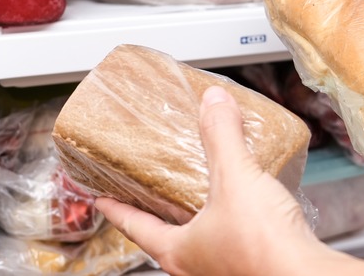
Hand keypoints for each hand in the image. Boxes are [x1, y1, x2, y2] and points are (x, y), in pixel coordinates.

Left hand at [95, 86, 363, 274]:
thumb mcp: (234, 179)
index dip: (115, 209)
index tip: (100, 198)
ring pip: (199, 242)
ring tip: (200, 189)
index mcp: (178, 251)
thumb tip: (212, 104)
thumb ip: (222, 137)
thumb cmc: (264, 245)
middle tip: (149, 188)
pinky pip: (231, 241)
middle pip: (164, 237)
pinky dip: (229, 221)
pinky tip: (246, 203)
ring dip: (195, 217)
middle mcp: (197, 267)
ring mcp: (225, 271)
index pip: (134, 227)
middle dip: (156, 213)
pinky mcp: (253, 267)